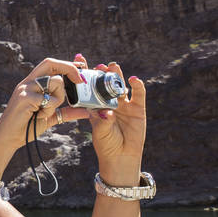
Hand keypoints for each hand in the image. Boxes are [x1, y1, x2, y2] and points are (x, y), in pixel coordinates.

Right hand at [0, 57, 85, 147]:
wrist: (8, 139)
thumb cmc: (27, 127)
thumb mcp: (51, 117)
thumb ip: (67, 112)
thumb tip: (87, 112)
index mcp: (32, 83)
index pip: (50, 64)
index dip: (67, 64)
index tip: (81, 69)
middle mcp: (28, 82)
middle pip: (51, 63)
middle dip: (69, 68)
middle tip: (80, 81)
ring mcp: (25, 89)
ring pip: (55, 82)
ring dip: (59, 98)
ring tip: (47, 111)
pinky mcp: (24, 98)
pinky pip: (48, 99)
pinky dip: (49, 110)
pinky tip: (39, 116)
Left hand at [82, 58, 146, 180]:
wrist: (121, 156)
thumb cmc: (106, 144)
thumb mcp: (100, 131)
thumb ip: (102, 121)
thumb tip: (106, 112)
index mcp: (96, 105)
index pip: (89, 87)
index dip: (85, 74)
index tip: (78, 60)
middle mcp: (109, 102)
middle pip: (105, 83)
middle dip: (102, 73)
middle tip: (99, 66)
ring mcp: (124, 104)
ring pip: (120, 86)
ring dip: (117, 76)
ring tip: (113, 67)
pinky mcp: (138, 108)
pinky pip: (139, 94)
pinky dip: (138, 86)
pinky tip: (134, 80)